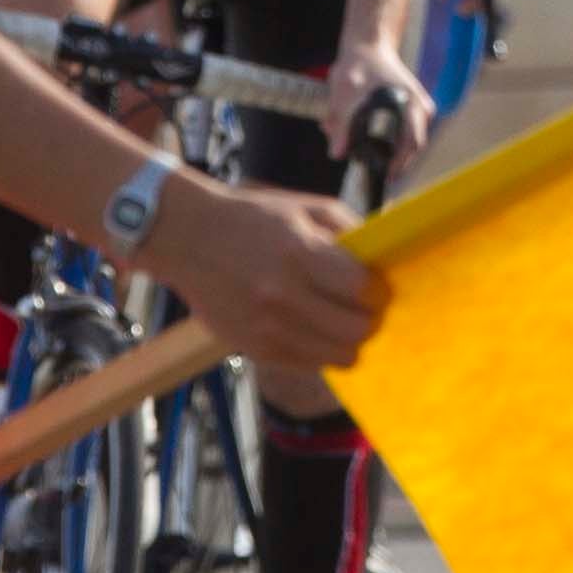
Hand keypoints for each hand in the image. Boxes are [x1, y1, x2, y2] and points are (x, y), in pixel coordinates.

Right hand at [147, 175, 383, 372]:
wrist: (187, 237)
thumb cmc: (251, 218)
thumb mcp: (304, 207)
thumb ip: (349, 230)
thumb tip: (385, 258)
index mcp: (299, 253)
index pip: (363, 290)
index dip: (378, 291)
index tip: (375, 286)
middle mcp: (283, 296)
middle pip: (356, 330)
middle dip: (368, 319)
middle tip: (363, 308)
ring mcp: (267, 328)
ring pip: (338, 356)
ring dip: (348, 340)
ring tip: (340, 321)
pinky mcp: (255, 349)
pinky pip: (310, 364)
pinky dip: (321, 351)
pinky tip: (313, 329)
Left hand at [327, 37, 431, 171]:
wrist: (368, 45)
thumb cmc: (358, 65)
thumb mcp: (344, 94)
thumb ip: (341, 125)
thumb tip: (336, 154)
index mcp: (410, 103)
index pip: (411, 143)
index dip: (399, 164)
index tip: (387, 176)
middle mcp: (421, 107)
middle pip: (411, 145)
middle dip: (390, 159)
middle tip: (373, 171)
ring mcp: (419, 107)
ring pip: (405, 139)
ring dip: (384, 147)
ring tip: (358, 147)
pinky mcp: (412, 108)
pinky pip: (402, 131)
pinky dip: (385, 137)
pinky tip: (364, 135)